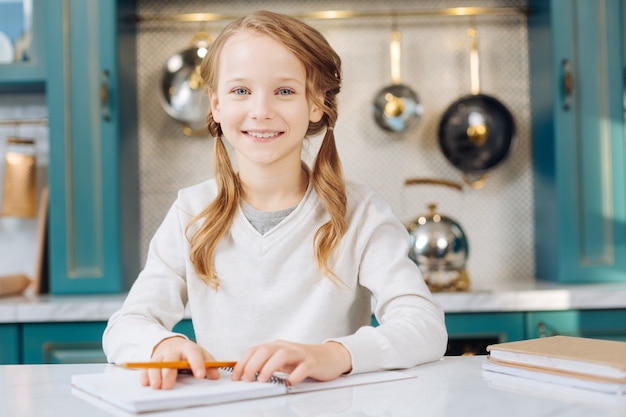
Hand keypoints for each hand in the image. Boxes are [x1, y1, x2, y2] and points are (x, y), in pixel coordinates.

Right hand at [141, 336, 218, 389]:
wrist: (172, 343)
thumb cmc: (188, 352)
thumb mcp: (201, 355)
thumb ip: (209, 365)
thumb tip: (215, 376)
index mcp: (189, 348)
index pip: (194, 354)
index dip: (197, 364)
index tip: (200, 375)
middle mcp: (173, 350)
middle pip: (170, 360)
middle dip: (169, 373)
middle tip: (168, 385)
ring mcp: (161, 355)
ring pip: (156, 363)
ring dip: (155, 375)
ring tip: (156, 386)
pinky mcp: (151, 360)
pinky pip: (146, 367)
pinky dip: (145, 375)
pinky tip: (145, 383)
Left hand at [231, 340, 351, 385]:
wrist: (330, 357)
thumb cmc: (303, 360)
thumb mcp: (281, 360)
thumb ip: (266, 364)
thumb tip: (245, 374)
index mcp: (276, 346)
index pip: (255, 350)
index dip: (243, 362)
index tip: (236, 376)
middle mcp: (287, 347)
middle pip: (265, 350)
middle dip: (252, 365)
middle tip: (246, 379)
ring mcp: (300, 354)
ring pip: (282, 355)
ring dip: (269, 367)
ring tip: (262, 380)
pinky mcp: (313, 363)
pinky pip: (303, 367)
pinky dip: (295, 375)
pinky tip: (289, 382)